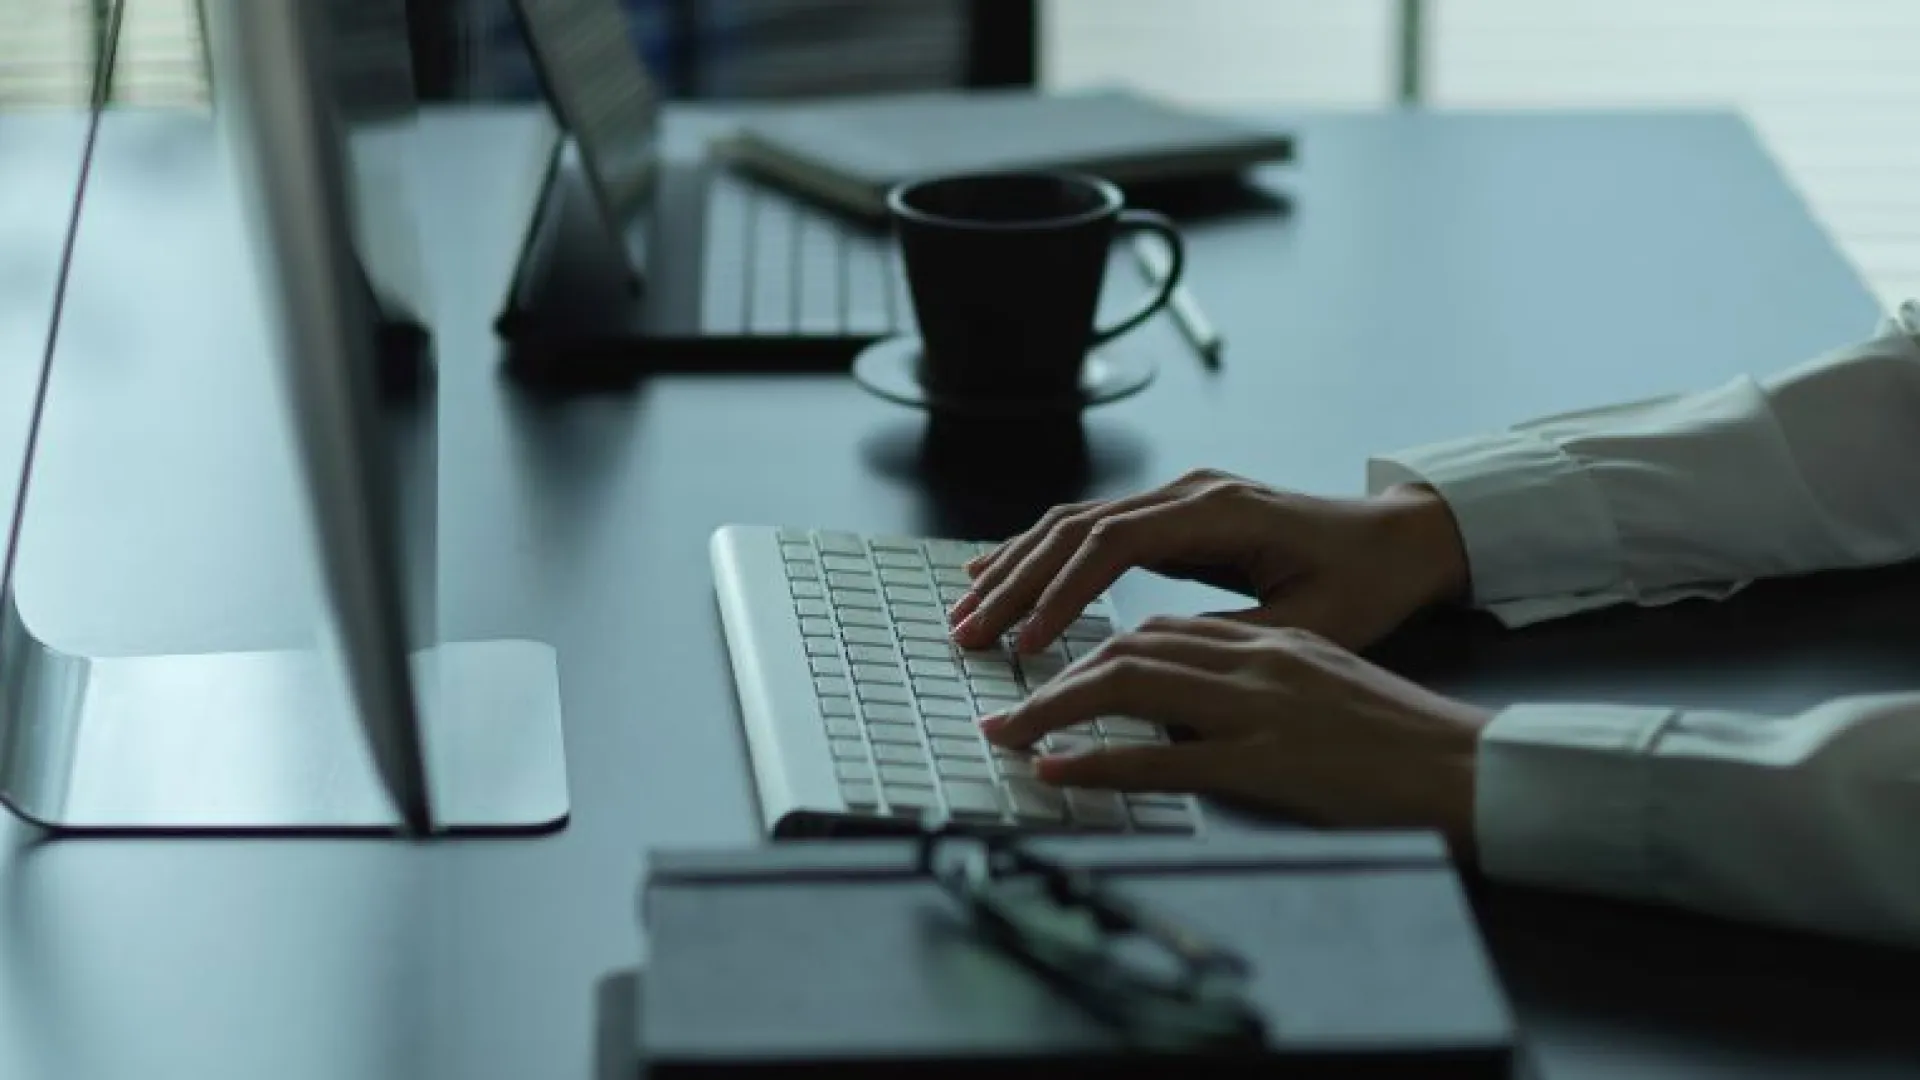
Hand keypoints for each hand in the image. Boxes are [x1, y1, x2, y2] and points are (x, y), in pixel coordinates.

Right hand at [949, 469, 1469, 654]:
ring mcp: (1179, 497)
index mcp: (1221, 512)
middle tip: (967, 631)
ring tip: (967, 610)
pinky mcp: (1176, 515)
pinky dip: (1042, 554)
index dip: (1062, 593)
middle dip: (1015, 581)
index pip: (1114, 544)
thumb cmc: (1365, 583)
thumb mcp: (1310, 624)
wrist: (1400, 538)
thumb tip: (1155, 664)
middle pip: (1076, 527)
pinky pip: (1092, 529)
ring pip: (1074, 523)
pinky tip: (1003, 574)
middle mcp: (1190, 493)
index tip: (1028, 643)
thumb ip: (1231, 634)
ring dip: (1016, 567)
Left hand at [978, 617, 1493, 852]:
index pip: (1158, 628)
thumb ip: (1253, 687)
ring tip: (1005, 729)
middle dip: (1054, 666)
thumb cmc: (1400, 740)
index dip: (1091, 642)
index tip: (1046, 662)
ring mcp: (1256, 706)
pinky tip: (1056, 770)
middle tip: (1001, 693)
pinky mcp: (1264, 760)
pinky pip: (1161, 756)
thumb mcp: (1320, 690)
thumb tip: (1186, 712)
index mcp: (1268, 642)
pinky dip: (1099, 760)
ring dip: (1054, 706)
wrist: (1468, 767)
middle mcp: (1254, 660)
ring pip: (1129, 685)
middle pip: (1129, 646)